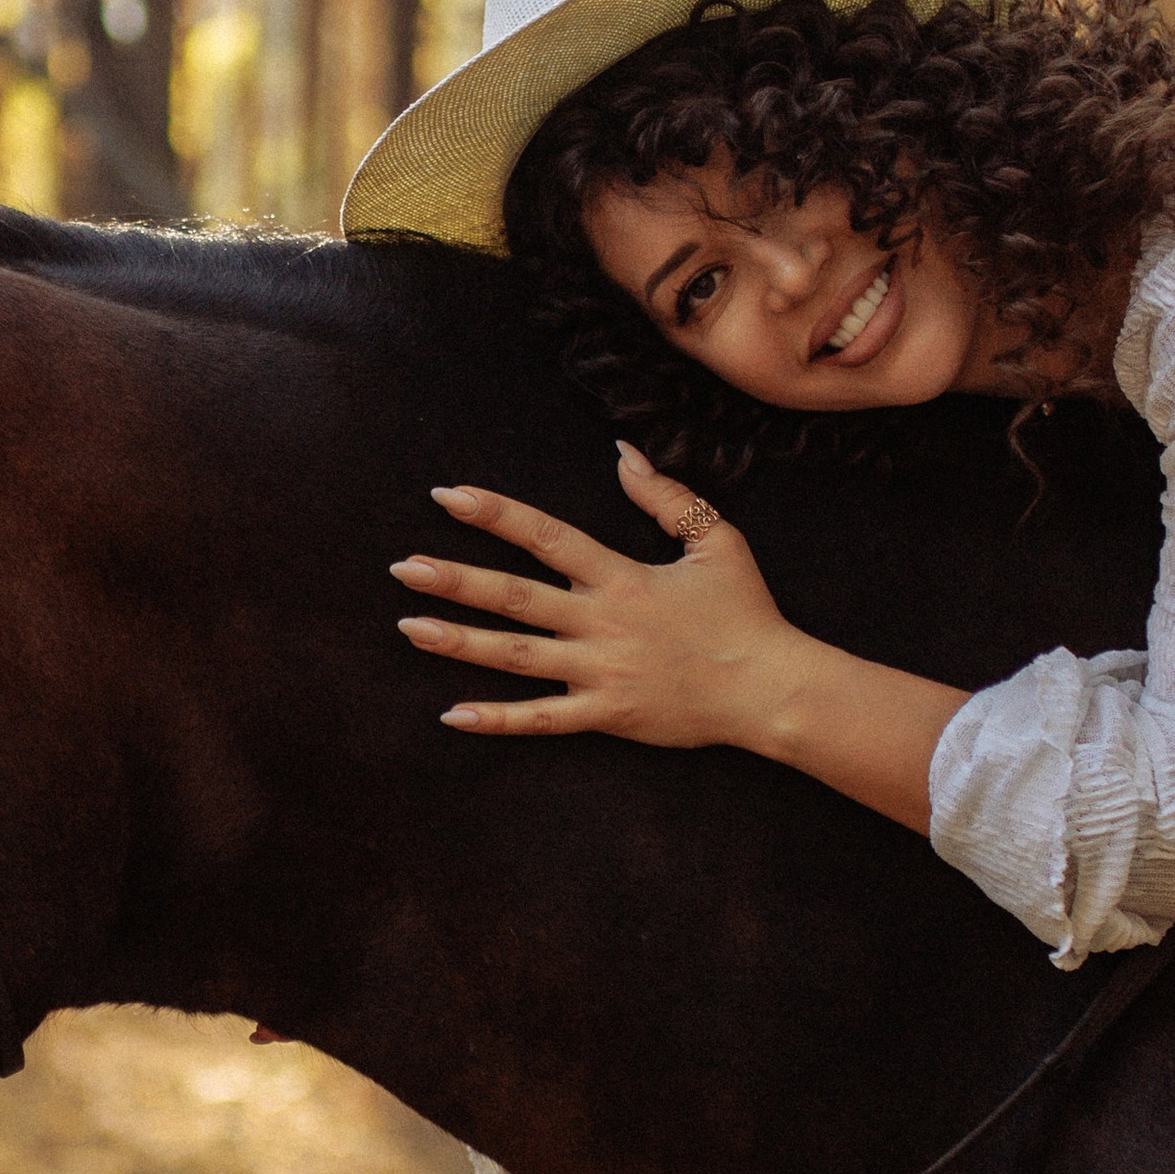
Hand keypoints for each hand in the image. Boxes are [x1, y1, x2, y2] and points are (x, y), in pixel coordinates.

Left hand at [392, 441, 809, 747]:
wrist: (771, 687)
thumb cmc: (746, 613)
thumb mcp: (716, 539)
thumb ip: (666, 496)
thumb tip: (622, 453)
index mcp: (622, 577)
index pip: (546, 537)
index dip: (495, 514)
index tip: (448, 497)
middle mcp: (602, 622)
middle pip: (515, 596)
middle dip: (455, 580)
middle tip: (403, 568)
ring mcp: (601, 672)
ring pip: (516, 656)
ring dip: (459, 641)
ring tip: (409, 627)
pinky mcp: (608, 715)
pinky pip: (543, 720)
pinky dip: (498, 720)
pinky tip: (453, 714)